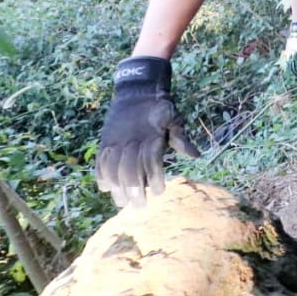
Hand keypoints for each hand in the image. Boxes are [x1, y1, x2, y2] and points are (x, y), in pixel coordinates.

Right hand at [95, 56, 200, 206]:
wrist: (137, 88)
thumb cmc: (159, 106)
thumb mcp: (174, 117)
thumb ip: (181, 138)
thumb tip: (196, 156)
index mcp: (150, 136)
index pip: (151, 162)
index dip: (154, 178)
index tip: (159, 192)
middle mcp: (131, 140)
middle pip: (130, 170)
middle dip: (134, 190)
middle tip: (138, 207)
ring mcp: (116, 140)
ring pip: (114, 168)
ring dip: (117, 188)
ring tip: (121, 202)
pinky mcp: (105, 140)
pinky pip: (100, 160)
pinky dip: (101, 175)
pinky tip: (105, 188)